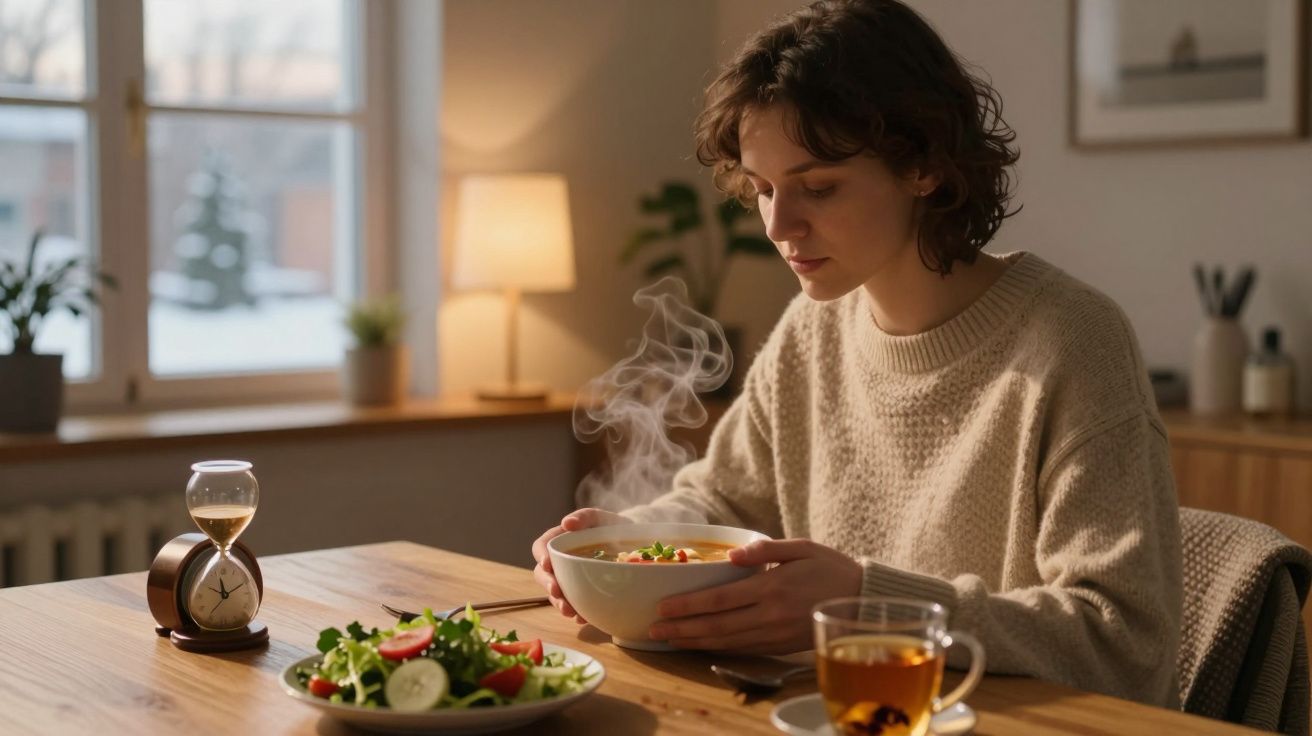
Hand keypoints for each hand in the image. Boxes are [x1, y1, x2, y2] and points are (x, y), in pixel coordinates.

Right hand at [531, 508, 629, 621]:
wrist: (632, 545)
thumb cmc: (611, 527)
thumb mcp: (600, 518)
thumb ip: (583, 517)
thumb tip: (566, 523)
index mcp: (559, 541)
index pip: (541, 547)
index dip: (541, 555)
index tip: (547, 564)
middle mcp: (559, 562)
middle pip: (543, 574)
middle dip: (548, 585)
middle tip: (557, 592)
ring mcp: (568, 580)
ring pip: (555, 594)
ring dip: (559, 604)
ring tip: (570, 612)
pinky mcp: (580, 594)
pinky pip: (573, 606)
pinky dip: (577, 613)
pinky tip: (583, 617)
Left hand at [647, 539, 861, 653]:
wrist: (863, 600)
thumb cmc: (830, 567)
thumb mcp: (801, 547)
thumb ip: (766, 548)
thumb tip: (732, 554)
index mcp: (773, 587)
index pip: (721, 599)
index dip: (689, 605)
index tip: (664, 606)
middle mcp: (771, 615)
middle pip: (718, 626)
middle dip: (682, 629)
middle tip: (655, 629)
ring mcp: (776, 634)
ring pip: (728, 642)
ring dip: (695, 642)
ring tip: (670, 639)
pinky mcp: (782, 646)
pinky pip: (744, 650)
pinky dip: (719, 649)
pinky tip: (702, 645)